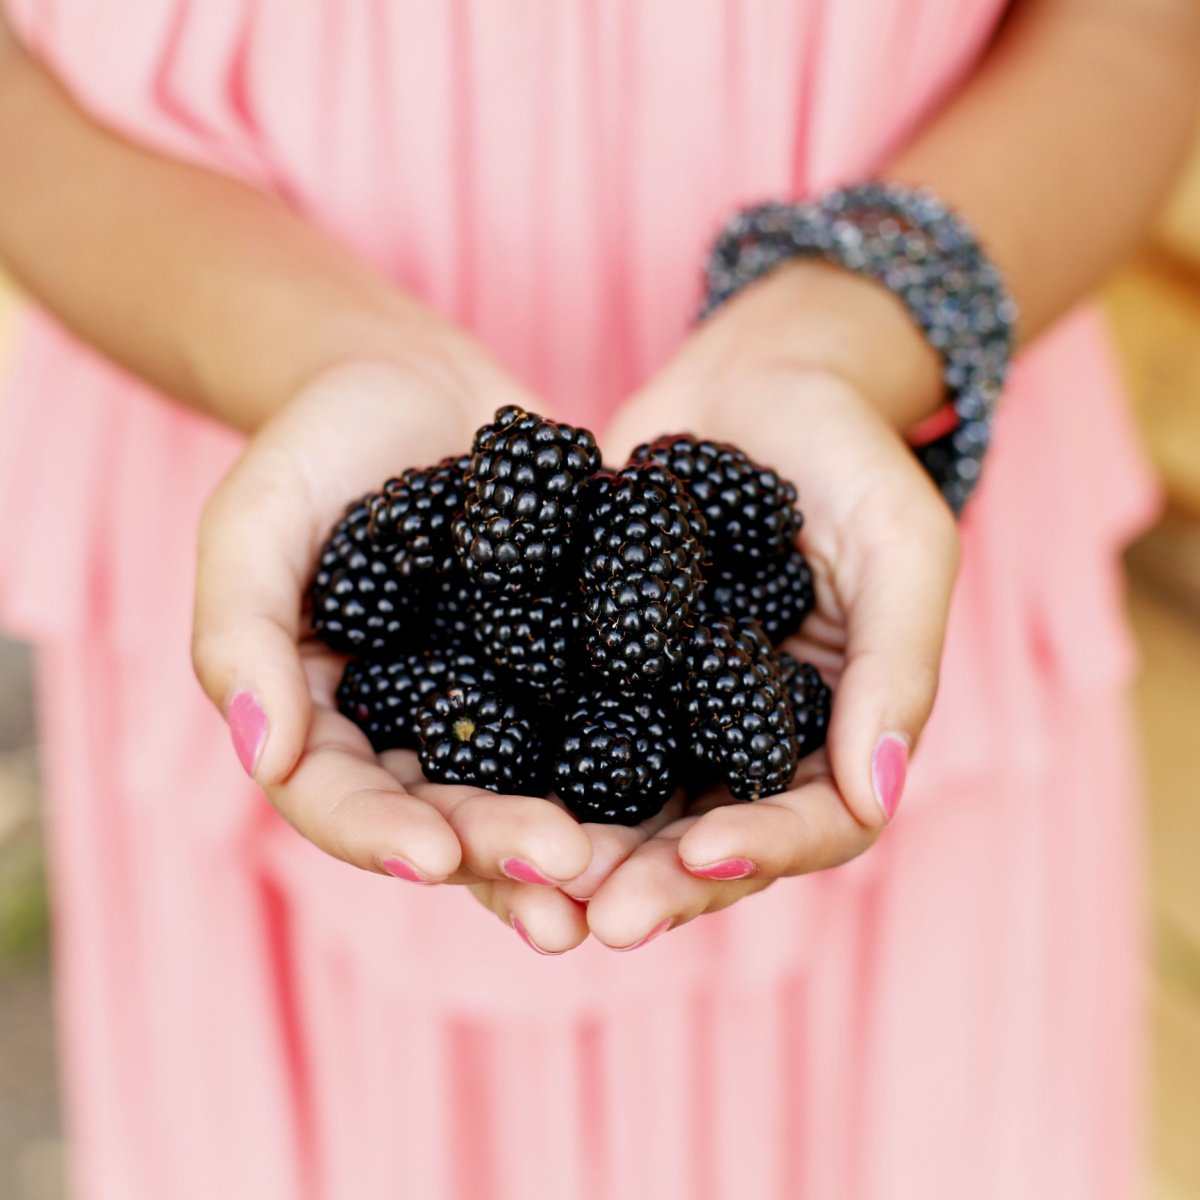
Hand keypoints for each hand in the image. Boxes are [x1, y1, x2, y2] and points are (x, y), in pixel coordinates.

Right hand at [191, 342, 596, 952]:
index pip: (342, 800)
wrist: (412, 385)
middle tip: (567, 873)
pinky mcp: (568, 667)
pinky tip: (693, 785)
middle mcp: (416, 733)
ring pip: (535, 790)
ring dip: (580, 839)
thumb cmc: (314, 447)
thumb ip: (240, 632)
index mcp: (326, 721)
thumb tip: (265, 755)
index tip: (434, 858)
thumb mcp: (253, 524)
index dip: (381, 835)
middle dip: (503, 851)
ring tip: (628, 877)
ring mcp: (498, 705)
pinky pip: (603, 717)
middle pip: (451, 814)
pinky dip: (641, 754)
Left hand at [569, 266, 959, 948]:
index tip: (701, 854)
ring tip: (528, 881)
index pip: (815, 822)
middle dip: (656, 882)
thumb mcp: (902, 545)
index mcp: (829, 728)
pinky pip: (558, 728)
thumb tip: (877, 794)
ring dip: (582, 852)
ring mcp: (664, 708)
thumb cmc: (849, 452)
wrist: (760, 376)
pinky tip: (471, 792)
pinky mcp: (594, 666)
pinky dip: (523, 768)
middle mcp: (742, 738)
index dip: (765, 849)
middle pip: (707, 838)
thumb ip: (897, 664)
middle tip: (595, 917)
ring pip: (625, 806)